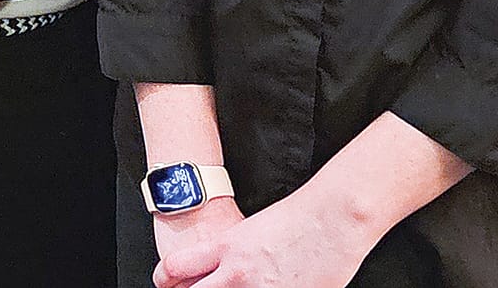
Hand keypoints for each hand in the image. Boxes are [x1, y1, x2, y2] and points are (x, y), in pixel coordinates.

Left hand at [153, 192, 368, 287]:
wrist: (333, 218)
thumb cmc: (296, 217)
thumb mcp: (250, 229)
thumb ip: (229, 251)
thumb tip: (218, 268)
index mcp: (226, 247)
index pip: (176, 267)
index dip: (164, 277)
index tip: (164, 282)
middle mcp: (238, 273)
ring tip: (234, 287)